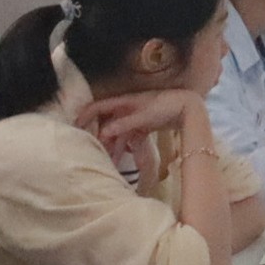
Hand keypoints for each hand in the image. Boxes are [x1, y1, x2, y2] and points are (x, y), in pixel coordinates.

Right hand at [75, 89, 205, 152]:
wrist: (189, 106)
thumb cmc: (167, 106)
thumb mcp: (144, 116)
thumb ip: (124, 124)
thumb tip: (104, 132)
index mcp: (124, 102)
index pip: (98, 107)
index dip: (85, 116)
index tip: (74, 127)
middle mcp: (127, 109)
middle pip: (108, 124)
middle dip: (100, 139)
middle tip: (93, 154)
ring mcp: (136, 117)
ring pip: (119, 133)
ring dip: (113, 147)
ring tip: (109, 162)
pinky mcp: (144, 125)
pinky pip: (130, 136)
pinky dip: (126, 146)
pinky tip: (123, 158)